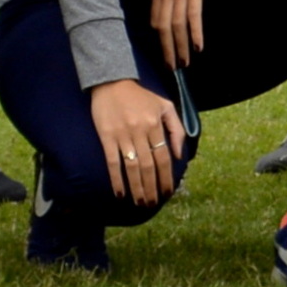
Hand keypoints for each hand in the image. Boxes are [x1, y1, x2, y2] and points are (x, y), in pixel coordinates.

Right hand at [90, 78, 186, 204]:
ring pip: (132, 167)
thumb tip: (179, 155)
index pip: (164, 157)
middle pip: (148, 166)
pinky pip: (112, 162)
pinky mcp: (106, 136)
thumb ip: (176, 129)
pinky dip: (116, 179)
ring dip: (136, 188)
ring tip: (139, 203)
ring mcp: (122, 134)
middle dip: (152, 188)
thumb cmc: (140, 96)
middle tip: (152, 203)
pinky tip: (119, 193)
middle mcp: (140, 131)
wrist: (111, 82)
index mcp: (155, 125)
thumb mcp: (165, 106)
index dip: (166, 177)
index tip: (167, 193)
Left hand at [151, 0, 221, 70]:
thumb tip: (172, 12)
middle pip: (163, 27)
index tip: (166, 55)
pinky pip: (193, 16)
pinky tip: (199, 46)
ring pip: (177, 25)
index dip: (160, 41)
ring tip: (186, 62)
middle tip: (173, 67)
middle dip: (168, 50)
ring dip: (181, 46)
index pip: (155, 21)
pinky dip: (195, 33)